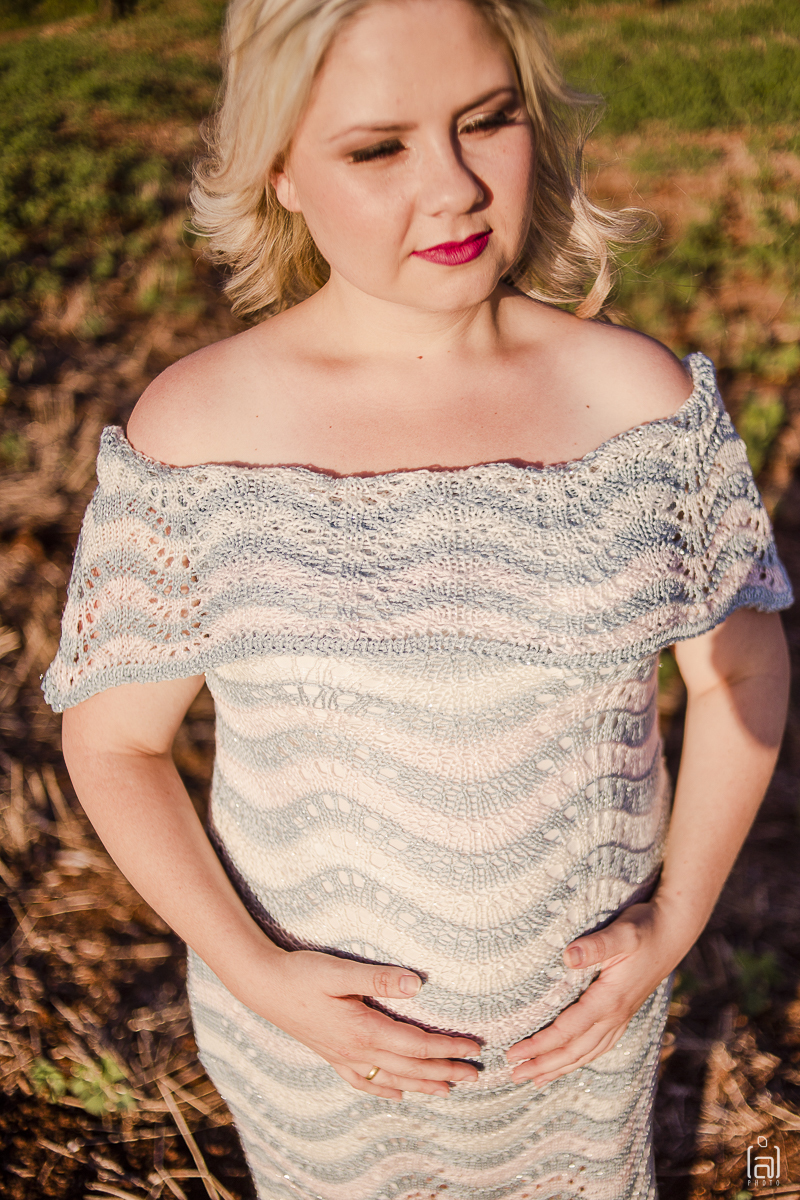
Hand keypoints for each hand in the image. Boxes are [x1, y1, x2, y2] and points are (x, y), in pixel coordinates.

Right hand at [246, 948, 480, 1100]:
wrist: (263, 986)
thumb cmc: (302, 974)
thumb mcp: (339, 972)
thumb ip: (378, 979)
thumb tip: (416, 985)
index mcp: (364, 1030)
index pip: (417, 1045)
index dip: (447, 1048)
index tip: (473, 1048)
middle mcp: (355, 1050)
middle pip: (410, 1067)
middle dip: (444, 1072)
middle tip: (474, 1075)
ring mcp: (342, 1056)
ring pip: (391, 1078)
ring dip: (422, 1084)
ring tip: (447, 1091)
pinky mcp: (330, 1054)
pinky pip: (362, 1080)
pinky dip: (384, 1089)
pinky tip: (396, 1092)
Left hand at [506, 901, 683, 1085]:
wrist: (672, 932)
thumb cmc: (644, 928)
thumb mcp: (621, 933)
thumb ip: (596, 946)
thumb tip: (568, 957)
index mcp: (609, 1000)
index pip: (567, 1031)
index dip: (539, 1044)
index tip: (514, 1053)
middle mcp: (616, 1015)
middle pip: (575, 1050)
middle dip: (544, 1065)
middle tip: (514, 1075)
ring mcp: (621, 1017)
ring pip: (587, 1053)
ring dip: (560, 1067)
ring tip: (536, 1080)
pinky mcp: (624, 1013)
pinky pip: (600, 1046)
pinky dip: (581, 1059)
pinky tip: (570, 1063)